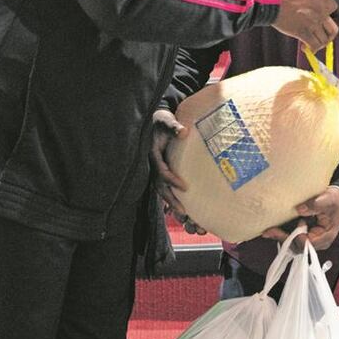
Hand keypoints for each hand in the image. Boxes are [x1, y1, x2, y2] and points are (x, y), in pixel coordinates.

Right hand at [149, 110, 205, 234]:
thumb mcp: (166, 121)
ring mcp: (157, 170)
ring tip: (185, 216)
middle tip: (183, 212)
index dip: (171, 179)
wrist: (154, 123)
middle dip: (171, 200)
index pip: (161, 170)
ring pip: (162, 191)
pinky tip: (185, 210)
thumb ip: (173, 126)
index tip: (184, 187)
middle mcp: (154, 165)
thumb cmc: (161, 122)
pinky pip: (166, 188)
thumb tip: (184, 132)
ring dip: (172, 204)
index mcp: (153, 155)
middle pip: (160, 187)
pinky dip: (173, 199)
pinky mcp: (162, 172)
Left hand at [261, 188, 338, 251]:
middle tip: (269, 231)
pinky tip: (273, 228)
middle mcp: (316, 242)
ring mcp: (310, 240)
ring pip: (293, 244)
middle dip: (283, 238)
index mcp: (324, 237)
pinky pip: (293, 238)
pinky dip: (283, 234)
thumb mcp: (329, 200)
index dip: (299, 235)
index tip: (298, 221)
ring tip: (268, 231)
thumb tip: (299, 209)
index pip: (307, 243)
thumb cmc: (336, 202)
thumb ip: (316, 204)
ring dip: (281, 237)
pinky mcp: (305, 235)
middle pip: (298, 246)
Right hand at [272, 0, 337, 50]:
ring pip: (324, 40)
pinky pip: (314, 45)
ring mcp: (313, 23)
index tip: (319, 17)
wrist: (272, 0)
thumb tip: (311, 0)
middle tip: (320, 37)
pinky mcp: (303, 32)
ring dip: (319, 44)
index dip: (327, 14)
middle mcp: (321, 12)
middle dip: (327, 35)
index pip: (333, 8)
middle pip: (333, 29)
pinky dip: (311, 49)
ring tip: (310, 44)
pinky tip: (304, 48)